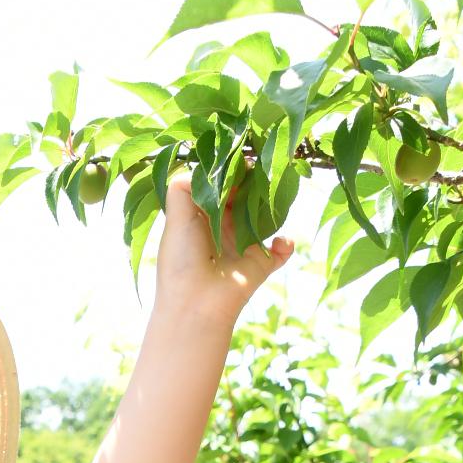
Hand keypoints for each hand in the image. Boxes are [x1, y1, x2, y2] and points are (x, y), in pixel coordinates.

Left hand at [153, 171, 292, 328]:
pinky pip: (281, 250)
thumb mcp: (176, 218)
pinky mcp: (260, 264)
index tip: (243, 157)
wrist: (195, 305)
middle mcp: (224, 228)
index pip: (221, 185)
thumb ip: (183, 188)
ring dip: (274, 205)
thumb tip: (203, 166)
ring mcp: (244, 245)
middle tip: (266, 169)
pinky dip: (286, 243)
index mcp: (203, 217)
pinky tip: (281, 240)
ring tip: (276, 193)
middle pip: (246, 197)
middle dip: (257, 183)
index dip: (231, 171)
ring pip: (266, 216)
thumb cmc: (182, 259)